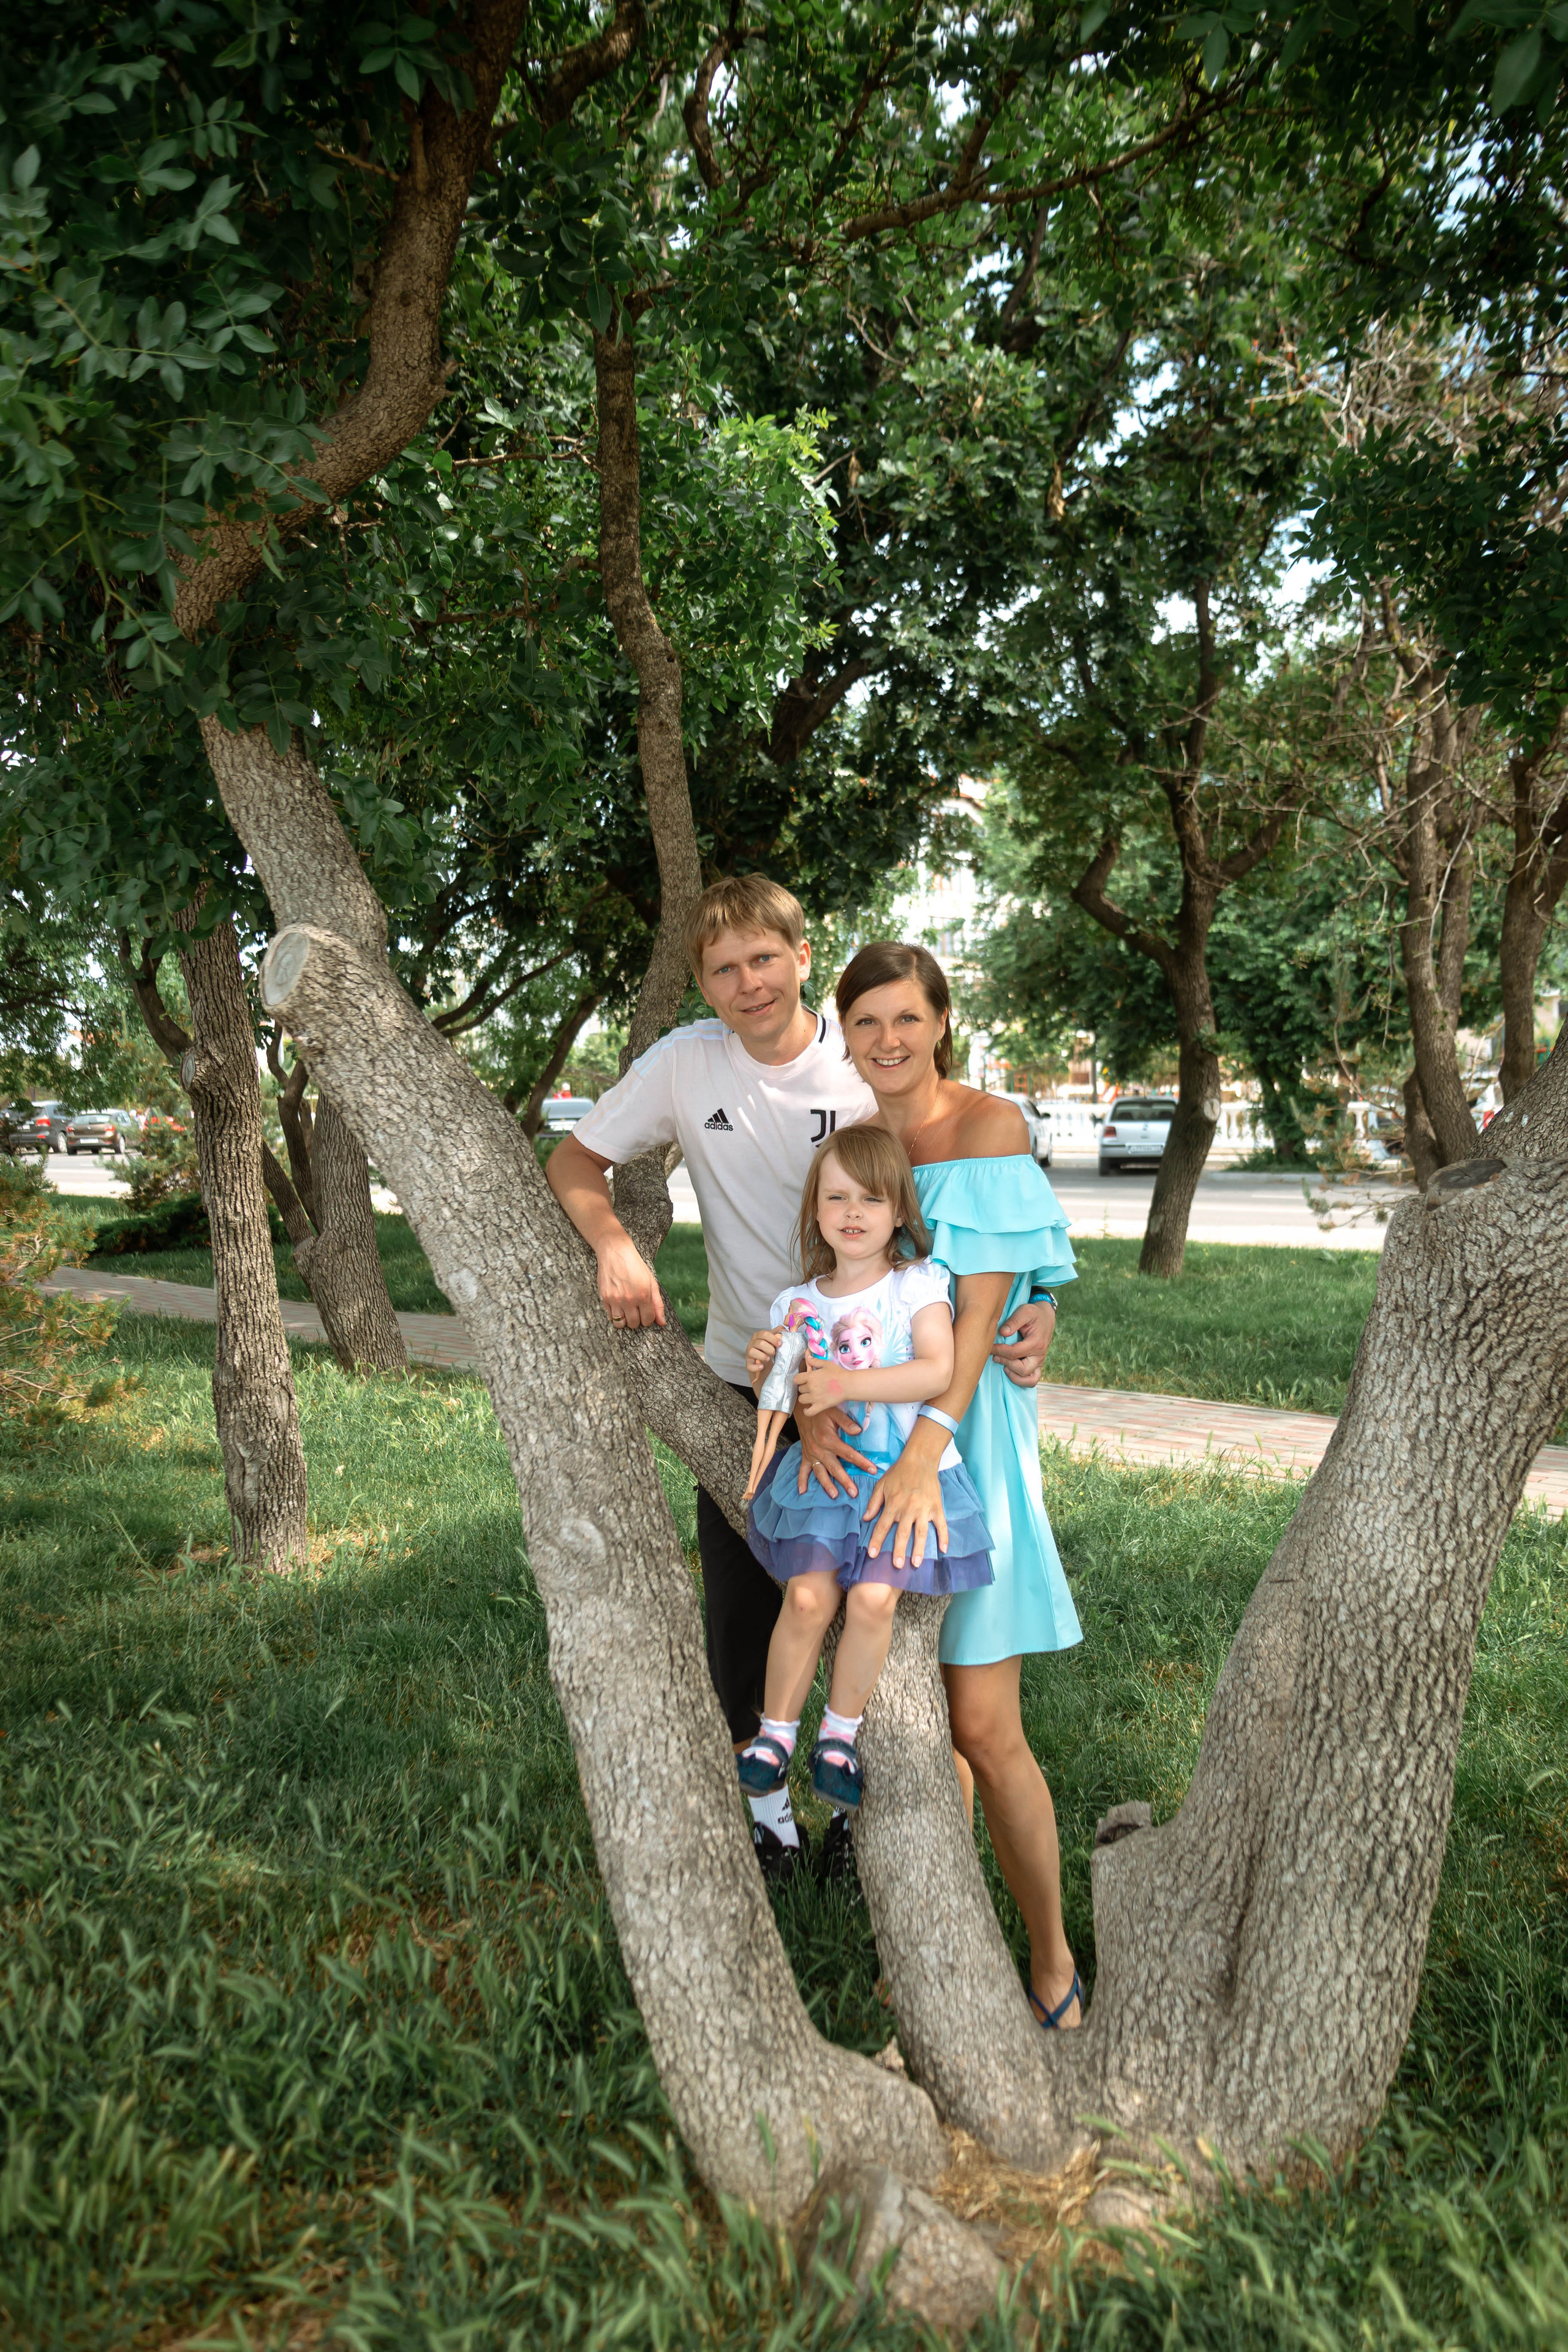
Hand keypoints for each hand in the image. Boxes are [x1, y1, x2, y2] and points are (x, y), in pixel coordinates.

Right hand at [595, 1231, 664, 1331]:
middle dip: (638, 1320)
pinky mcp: (604, 1297)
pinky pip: (610, 1316)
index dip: (649, 1318)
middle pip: (634, 1324)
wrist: (615, 1252)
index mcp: (643, 1295)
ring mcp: (615, 1299)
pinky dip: (615, 1315)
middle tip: (637, 1311)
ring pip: (621, 1323)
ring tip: (628, 1311)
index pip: (648, 1319)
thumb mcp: (651, 1282)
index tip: (646, 1313)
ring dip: (626, 1320)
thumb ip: (657, 1303)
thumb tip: (662, 1323)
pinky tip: (619, 1306)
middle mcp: (629, 1299)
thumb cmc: (635, 1265)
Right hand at [746, 1327, 784, 1385]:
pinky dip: (756, 1366)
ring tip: (768, 1359)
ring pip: (752, 1352)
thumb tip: (793, 1327)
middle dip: (770, 1349)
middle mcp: (753, 1343)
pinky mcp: (748, 1364)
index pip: (764, 1333)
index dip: (773, 1338)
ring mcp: (749, 1354)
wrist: (766, 1369)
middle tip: (775, 1353)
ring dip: (763, 1356)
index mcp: (760, 1336)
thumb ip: (783, 1334)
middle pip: (760, 1343)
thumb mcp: (777, 1343)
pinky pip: (749, 1365)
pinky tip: (762, 1366)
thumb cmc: (772, 1353)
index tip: (780, 1344)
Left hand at [794, 1362, 848, 1416]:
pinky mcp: (820, 1406)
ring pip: (801, 1399)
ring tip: (811, 1396)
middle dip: (805, 1387)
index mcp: (811, 1376)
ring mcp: (815, 1398)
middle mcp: (811, 1387)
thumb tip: (807, 1358)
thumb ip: (815, 1361)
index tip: (804, 1380)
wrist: (849, 1384)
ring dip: (805, 1397)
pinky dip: (807, 1411)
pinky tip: (807, 1408)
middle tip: (812, 1386)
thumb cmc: (839, 1373)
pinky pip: (809, 1412)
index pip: (796, 1379)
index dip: (799, 1379)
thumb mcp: (826, 1364)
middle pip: (800, 1389)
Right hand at [796, 1404, 874, 1497]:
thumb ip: (846, 1422)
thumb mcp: (834, 1412)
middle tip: (854, 1493)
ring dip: (826, 1485)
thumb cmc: (821, 1411)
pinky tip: (803, 1492)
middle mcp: (820, 1450)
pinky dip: (801, 1481)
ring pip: (820, 1473)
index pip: (848, 1454)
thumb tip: (859, 1431)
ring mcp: (811, 1454)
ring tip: (834, 1496)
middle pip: (835, 1468)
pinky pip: (802, 1470)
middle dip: (845, 1481)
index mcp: (829, 1439)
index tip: (872, 1470)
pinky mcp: (805, 1456)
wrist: (802, 1410)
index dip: (861, 1462)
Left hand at [863, 1440, 947, 1570]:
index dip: (877, 1541)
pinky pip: (941, 1524)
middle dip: (899, 1550)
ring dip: (919, 1549)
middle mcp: (908, 1508)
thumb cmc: (899, 1472)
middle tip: (897, 1566)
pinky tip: (944, 1549)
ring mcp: (924, 1509)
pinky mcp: (936, 1507)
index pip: (883, 1526)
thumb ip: (874, 1502)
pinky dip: (944, 1536)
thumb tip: (866, 1518)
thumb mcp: (882, 1485)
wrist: (920, 1459)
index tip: (873, 1555)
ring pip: (921, 1532)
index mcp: (893, 1504)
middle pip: (902, 1533)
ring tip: (916, 1563)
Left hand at [992, 1298, 1053, 1385]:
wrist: (1046, 1318)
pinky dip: (1020, 1380)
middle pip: (1022, 1369)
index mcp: (1036, 1342)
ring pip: (1029, 1379)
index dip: (1000, 1351)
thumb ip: (1014, 1321)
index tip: (990, 1347)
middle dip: (1006, 1363)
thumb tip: (1002, 1332)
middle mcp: (1039, 1355)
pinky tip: (1009, 1370)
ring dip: (1014, 1375)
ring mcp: (1039, 1362)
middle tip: (995, 1356)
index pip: (1015, 1352)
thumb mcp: (1024, 1311)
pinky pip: (1032, 1380)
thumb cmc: (1033, 1314)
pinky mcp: (1037, 1366)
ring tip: (1003, 1365)